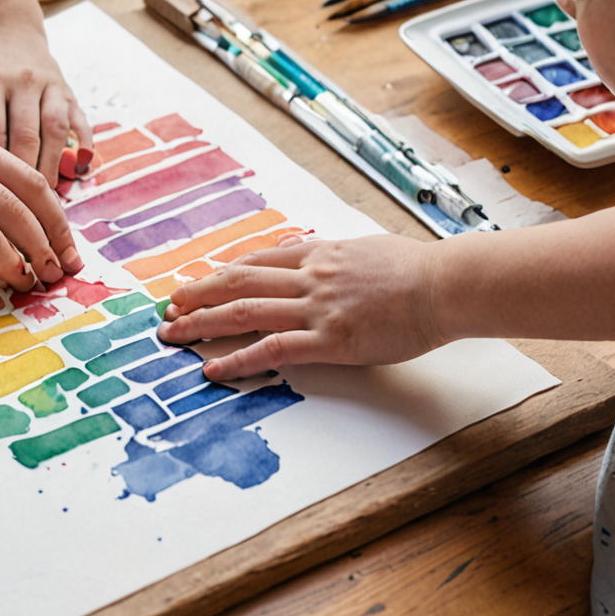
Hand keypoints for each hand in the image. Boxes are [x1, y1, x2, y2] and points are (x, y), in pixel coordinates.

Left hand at [0, 16, 92, 185]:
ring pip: (55, 131)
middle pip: (26, 135)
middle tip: (19, 209)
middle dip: (23, 176)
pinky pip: (80, 122)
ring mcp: (48, 85)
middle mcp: (20, 80)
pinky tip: (79, 171)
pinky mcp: (68, 91)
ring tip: (46, 200)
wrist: (8, 30)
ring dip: (53, 167)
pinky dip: (83, 147)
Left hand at [156, 234, 443, 377]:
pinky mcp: (329, 341)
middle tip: (169, 308)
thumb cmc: (414, 267)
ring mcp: (315, 308)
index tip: (196, 283)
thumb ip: (328, 251)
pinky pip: (272, 349)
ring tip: (173, 335)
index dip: (219, 274)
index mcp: (316, 255)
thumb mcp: (363, 246)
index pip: (254, 263)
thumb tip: (302, 248)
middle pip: (237, 283)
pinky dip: (236, 360)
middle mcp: (307, 278)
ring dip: (202, 324)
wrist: (445, 285)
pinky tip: (212, 369)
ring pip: (244, 312)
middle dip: (197, 295)